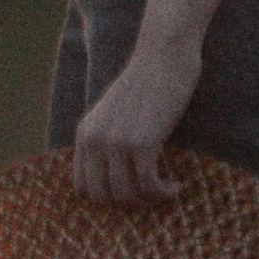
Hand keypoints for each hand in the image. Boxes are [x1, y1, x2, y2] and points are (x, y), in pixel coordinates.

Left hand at [70, 31, 200, 203]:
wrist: (162, 57)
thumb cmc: (145, 85)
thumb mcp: (114, 113)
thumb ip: (108, 140)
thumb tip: (116, 181)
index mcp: (84, 133)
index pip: (82, 186)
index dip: (106, 195)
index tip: (131, 189)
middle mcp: (94, 140)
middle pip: (102, 196)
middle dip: (128, 201)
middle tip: (150, 191)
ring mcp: (116, 142)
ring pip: (126, 194)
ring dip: (149, 198)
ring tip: (166, 187)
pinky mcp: (142, 143)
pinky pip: (149, 185)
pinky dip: (164, 192)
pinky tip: (176, 186)